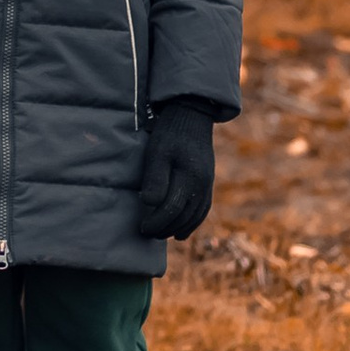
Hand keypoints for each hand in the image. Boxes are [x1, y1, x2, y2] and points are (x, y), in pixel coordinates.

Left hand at [135, 99, 214, 240]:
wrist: (191, 116)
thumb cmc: (170, 133)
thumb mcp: (157, 151)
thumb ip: (155, 178)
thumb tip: (150, 204)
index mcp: (189, 177)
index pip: (172, 209)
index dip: (156, 222)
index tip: (142, 227)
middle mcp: (202, 184)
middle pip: (184, 216)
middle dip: (164, 228)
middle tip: (147, 233)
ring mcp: (207, 184)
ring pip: (195, 216)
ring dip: (177, 228)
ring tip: (160, 234)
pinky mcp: (208, 182)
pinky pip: (202, 210)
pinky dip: (192, 223)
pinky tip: (181, 232)